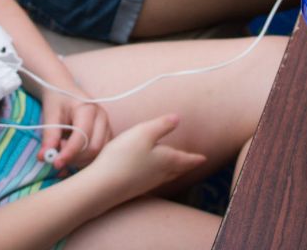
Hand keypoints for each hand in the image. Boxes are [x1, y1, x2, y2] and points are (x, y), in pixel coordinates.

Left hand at [37, 88, 112, 171]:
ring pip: (98, 153)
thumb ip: (49, 136)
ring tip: (64, 148)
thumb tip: (43, 157)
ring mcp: (107, 126)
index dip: (69, 153)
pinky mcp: (106, 135)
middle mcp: (102, 118)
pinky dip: (85, 159)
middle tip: (58, 153)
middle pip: (94, 148)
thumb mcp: (50, 115)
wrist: (64, 90)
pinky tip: (72, 153)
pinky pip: (99, 153)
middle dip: (75, 157)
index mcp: (88, 109)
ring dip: (80, 159)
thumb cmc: (57, 100)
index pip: (82, 137)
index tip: (55, 163)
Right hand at [86, 114, 205, 201]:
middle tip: (193, 162)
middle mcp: (160, 174)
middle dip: (186, 165)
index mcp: (167, 160)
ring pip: (166, 175)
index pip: (186, 159)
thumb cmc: (125, 156)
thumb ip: (162, 125)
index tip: (203, 159)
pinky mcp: (135, 187)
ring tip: (176, 166)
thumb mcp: (144, 133)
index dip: (195, 158)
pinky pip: (153, 179)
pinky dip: (159, 174)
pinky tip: (151, 172)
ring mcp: (147, 183)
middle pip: (178, 169)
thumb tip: (178, 118)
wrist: (103, 186)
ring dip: (174, 170)